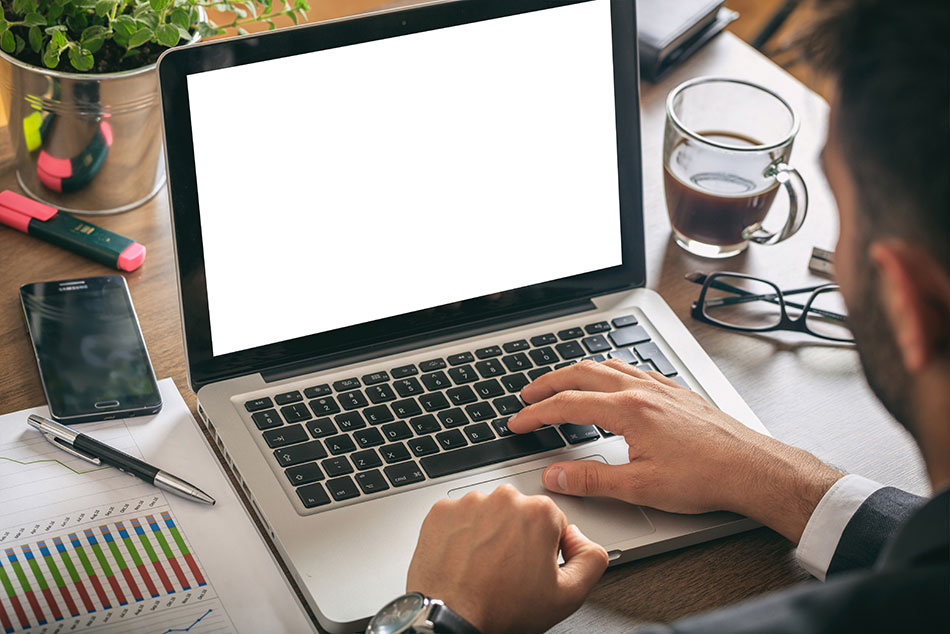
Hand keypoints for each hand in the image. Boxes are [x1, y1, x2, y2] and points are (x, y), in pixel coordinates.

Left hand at [406, 484, 607, 633]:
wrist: (451, 619)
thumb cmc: (501, 609)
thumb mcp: (568, 596)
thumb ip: (591, 559)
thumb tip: (581, 539)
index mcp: (539, 512)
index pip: (552, 522)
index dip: (545, 549)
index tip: (531, 567)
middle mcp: (504, 498)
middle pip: (519, 513)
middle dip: (517, 536)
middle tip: (508, 570)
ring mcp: (470, 502)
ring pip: (489, 513)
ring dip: (489, 533)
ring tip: (483, 566)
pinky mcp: (442, 510)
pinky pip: (459, 517)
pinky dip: (461, 533)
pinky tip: (464, 558)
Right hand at [508, 360, 842, 542]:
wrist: (752, 468)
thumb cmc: (706, 477)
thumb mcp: (640, 487)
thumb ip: (591, 480)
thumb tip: (554, 477)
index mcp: (628, 410)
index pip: (567, 405)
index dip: (536, 414)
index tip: (518, 423)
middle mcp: (642, 390)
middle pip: (581, 374)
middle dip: (548, 383)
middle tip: (527, 395)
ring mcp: (660, 386)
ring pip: (607, 365)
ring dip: (576, 372)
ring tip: (560, 383)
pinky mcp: (675, 391)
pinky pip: (632, 368)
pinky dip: (608, 370)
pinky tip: (611, 380)